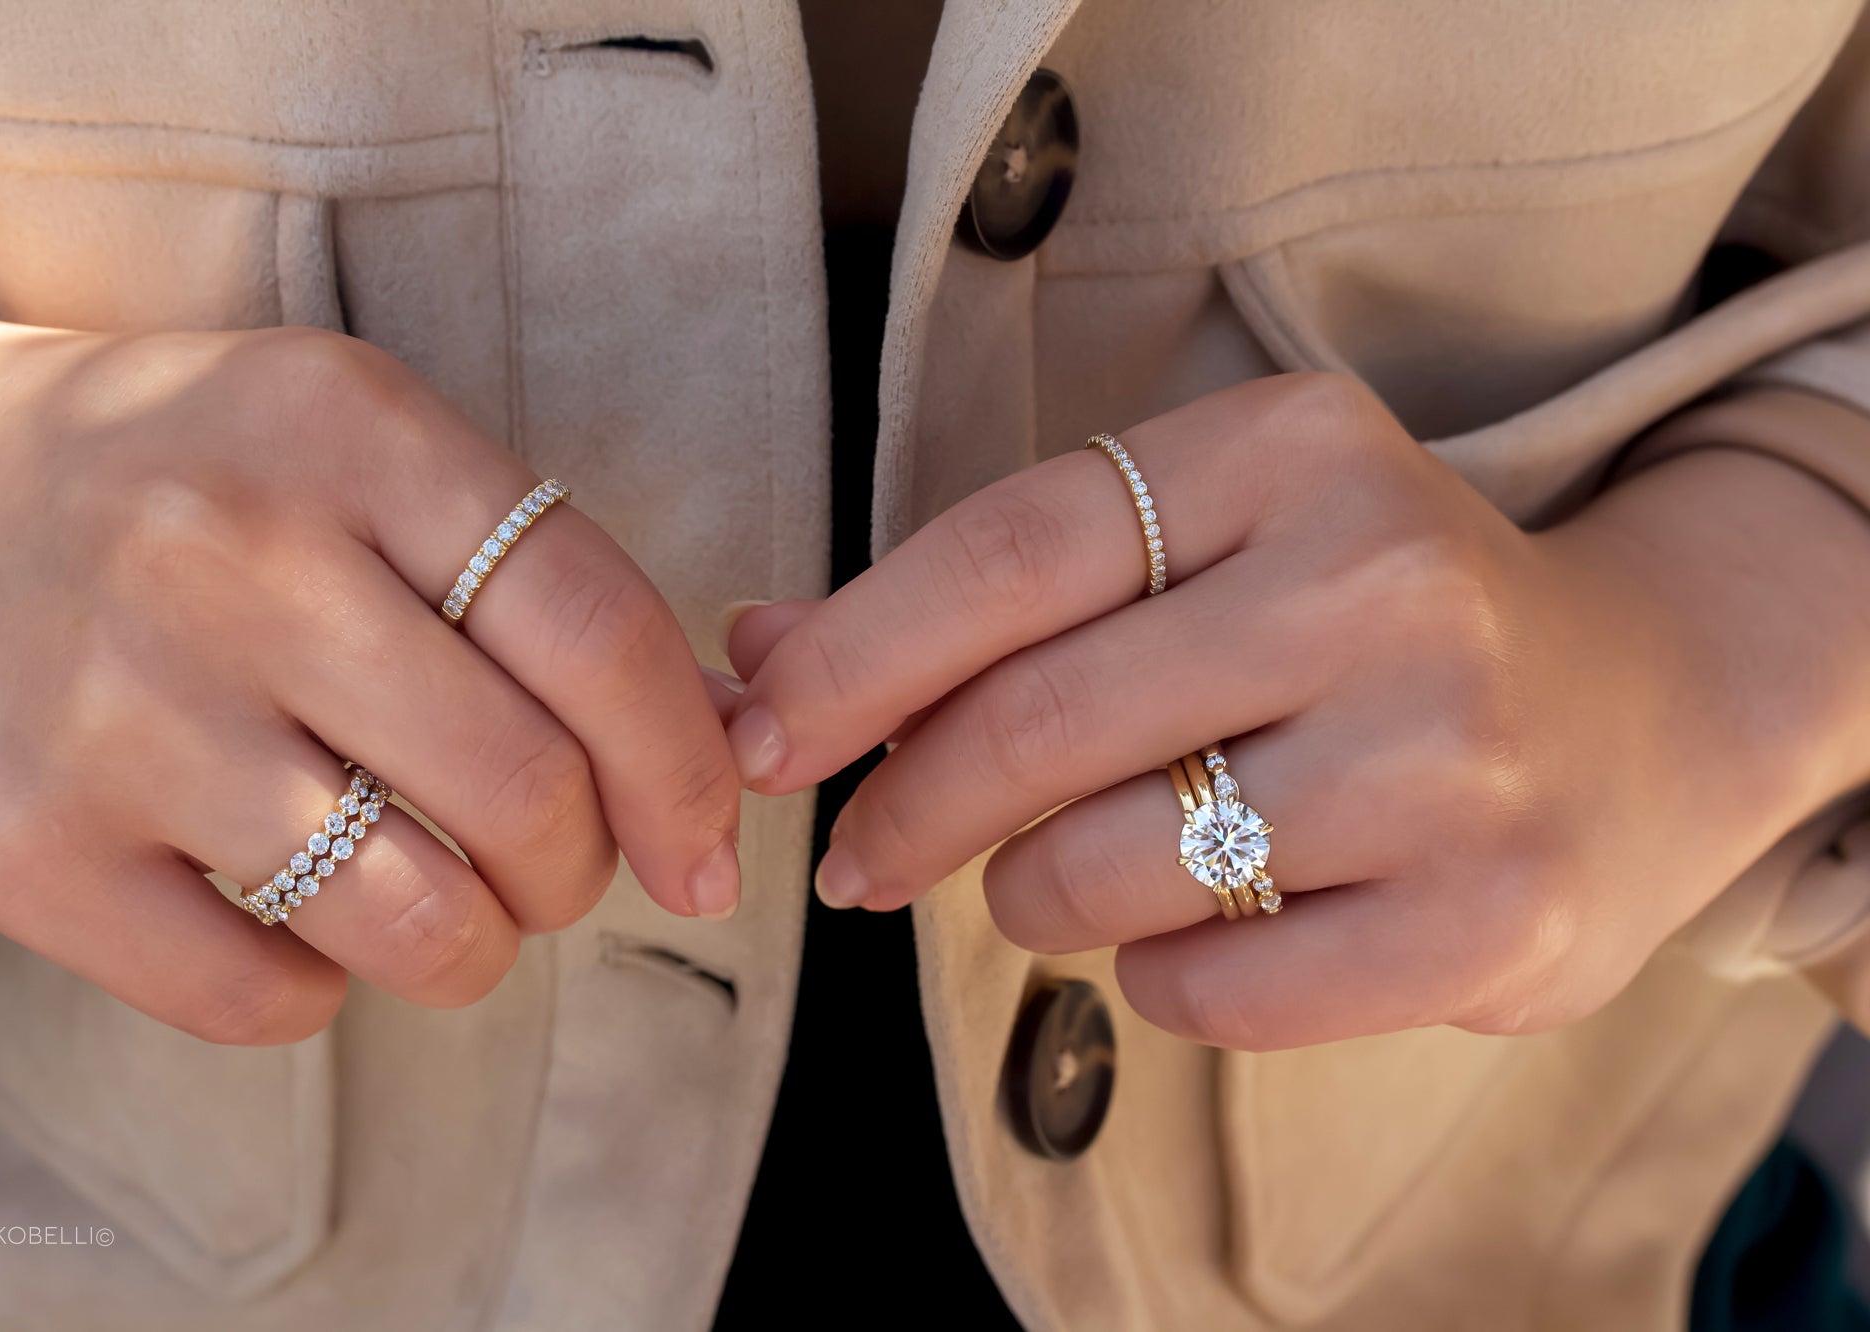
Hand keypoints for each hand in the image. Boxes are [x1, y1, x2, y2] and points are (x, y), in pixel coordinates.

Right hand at [0, 294, 741, 1043]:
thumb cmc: (181, 489)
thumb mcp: (355, 451)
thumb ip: (533, 575)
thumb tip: (727, 732)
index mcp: (349, 431)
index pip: (597, 627)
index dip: (687, 768)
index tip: (707, 846)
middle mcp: (233, 554)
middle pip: (527, 787)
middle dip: (584, 869)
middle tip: (555, 868)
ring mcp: (117, 705)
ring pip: (416, 915)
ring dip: (477, 948)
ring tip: (453, 912)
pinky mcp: (19, 843)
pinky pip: (262, 997)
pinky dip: (326, 993)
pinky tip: (304, 930)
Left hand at [725, 373, 1869, 1048]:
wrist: (1641, 712)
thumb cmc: (1360, 626)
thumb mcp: (1197, 550)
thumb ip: (984, 597)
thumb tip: (758, 651)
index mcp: (1292, 450)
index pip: (1007, 551)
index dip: (851, 659)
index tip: (759, 740)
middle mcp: (1383, 580)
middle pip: (1033, 720)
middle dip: (904, 810)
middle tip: (861, 861)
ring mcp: (1448, 754)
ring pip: (1100, 872)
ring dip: (1036, 896)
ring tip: (1078, 873)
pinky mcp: (1490, 915)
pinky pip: (1201, 992)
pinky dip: (1149, 979)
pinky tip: (1200, 931)